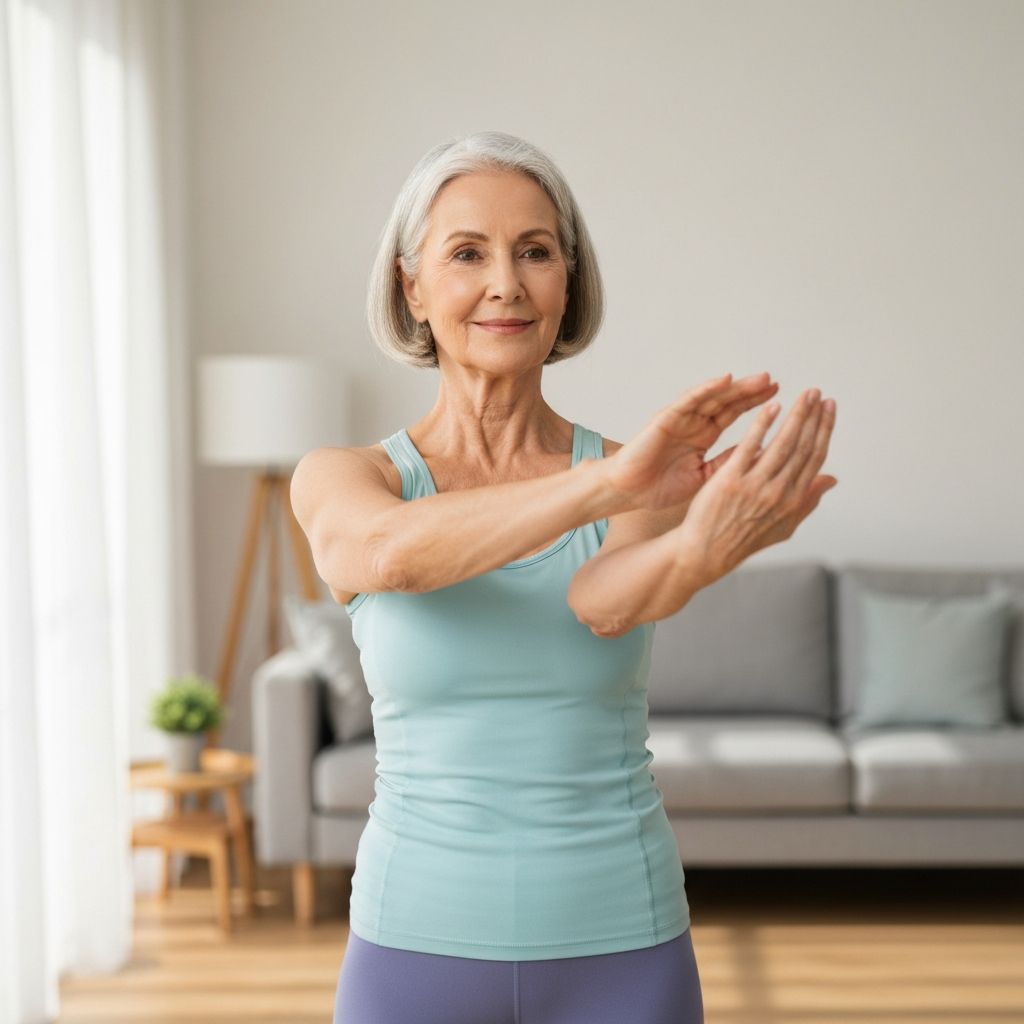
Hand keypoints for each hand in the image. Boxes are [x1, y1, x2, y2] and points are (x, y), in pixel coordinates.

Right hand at [603, 371, 779, 511]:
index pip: (733, 415)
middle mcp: (693, 423)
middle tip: (776, 382)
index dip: (755, 406)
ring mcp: (680, 418)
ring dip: (737, 387)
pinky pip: (688, 400)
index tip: (779, 399)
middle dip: (751, 392)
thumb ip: (726, 463)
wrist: (627, 492)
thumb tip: (758, 456)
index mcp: (702, 437)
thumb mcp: (703, 477)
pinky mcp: (665, 418)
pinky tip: (725, 380)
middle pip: (727, 402)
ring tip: (761, 379)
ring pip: (713, 397)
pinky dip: (706, 389)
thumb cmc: (657, 487)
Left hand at [674, 388, 837, 585]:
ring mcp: (755, 485)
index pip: (815, 458)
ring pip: (783, 443)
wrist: (706, 552)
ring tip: (804, 394)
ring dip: (797, 415)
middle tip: (819, 393)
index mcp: (793, 500)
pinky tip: (772, 406)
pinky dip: (763, 424)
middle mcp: (779, 492)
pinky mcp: (732, 479)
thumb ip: (808, 502)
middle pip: (803, 446)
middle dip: (814, 417)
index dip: (824, 431)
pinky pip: (750, 445)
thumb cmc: (742, 539)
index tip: (829, 409)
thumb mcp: (783, 527)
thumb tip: (831, 479)